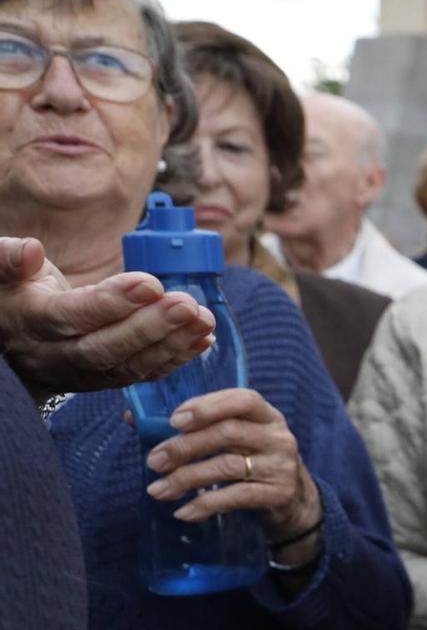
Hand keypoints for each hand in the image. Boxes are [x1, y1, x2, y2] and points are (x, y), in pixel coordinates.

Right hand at [0, 236, 214, 399]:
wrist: (7, 331)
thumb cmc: (11, 289)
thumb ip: (8, 258)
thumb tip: (31, 250)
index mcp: (29, 322)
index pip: (72, 317)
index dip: (112, 303)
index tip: (150, 283)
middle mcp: (53, 356)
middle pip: (104, 349)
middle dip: (150, 328)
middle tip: (187, 305)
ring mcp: (78, 374)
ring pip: (127, 367)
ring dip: (170, 345)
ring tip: (203, 319)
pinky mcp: (101, 380)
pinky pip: (140, 375)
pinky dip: (174, 359)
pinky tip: (202, 339)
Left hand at [143, 388, 320, 549]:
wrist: (293, 499)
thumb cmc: (251, 460)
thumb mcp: (233, 439)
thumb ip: (194, 426)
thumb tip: (132, 418)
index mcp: (266, 415)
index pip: (243, 399)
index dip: (208, 406)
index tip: (174, 420)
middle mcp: (278, 437)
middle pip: (228, 433)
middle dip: (185, 446)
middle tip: (154, 461)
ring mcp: (281, 466)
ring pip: (227, 466)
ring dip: (186, 478)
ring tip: (158, 489)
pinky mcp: (279, 494)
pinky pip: (236, 497)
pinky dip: (205, 504)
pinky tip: (183, 512)